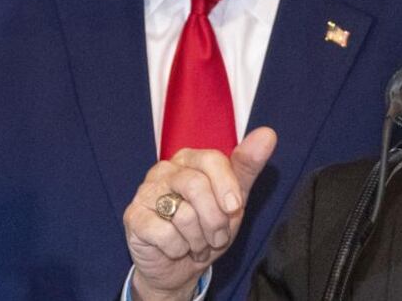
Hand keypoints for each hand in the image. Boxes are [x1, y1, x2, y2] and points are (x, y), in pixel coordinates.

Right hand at [125, 127, 277, 300]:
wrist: (179, 267)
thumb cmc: (207, 228)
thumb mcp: (233, 200)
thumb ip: (248, 167)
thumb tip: (268, 134)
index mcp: (189, 159)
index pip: (212, 160)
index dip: (227, 187)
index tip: (234, 209)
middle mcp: (164, 170)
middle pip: (196, 186)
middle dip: (214, 220)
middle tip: (217, 237)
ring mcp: (145, 192)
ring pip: (182, 214)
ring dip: (198, 240)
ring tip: (197, 245)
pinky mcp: (133, 217)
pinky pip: (164, 233)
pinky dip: (178, 249)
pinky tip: (176, 249)